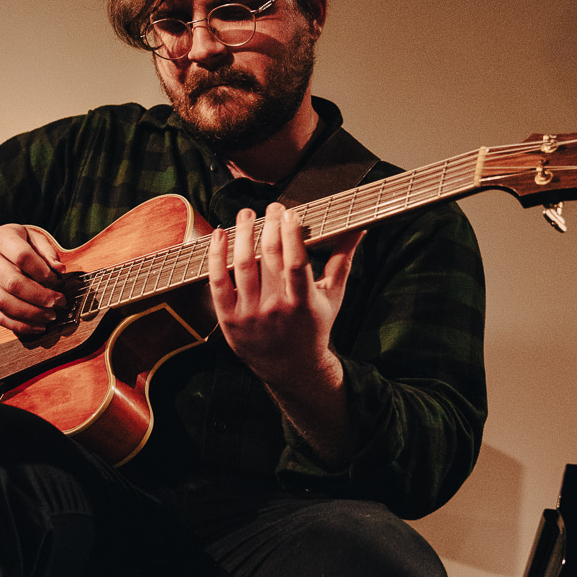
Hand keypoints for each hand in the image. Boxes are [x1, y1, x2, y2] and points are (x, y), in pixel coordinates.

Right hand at [0, 223, 66, 330]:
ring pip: (3, 302)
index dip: (43, 271)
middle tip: (58, 302)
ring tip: (49, 316)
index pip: (22, 257)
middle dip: (40, 297)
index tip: (57, 280)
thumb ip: (46, 250)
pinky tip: (36, 326)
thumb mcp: (28, 235)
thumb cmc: (7, 243)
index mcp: (1, 239)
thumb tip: (59, 269)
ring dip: (30, 313)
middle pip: (12, 282)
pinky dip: (18, 325)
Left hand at [207, 202, 362, 396]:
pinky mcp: (229, 320)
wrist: (290, 369)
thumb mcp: (332, 297)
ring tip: (247, 214)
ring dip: (243, 234)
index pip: (297, 263)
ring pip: (243, 265)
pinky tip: (220, 235)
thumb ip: (343, 260)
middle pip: (270, 258)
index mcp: (303, 303)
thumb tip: (360, 228)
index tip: (290, 213)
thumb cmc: (313, 327)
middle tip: (272, 208)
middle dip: (270, 226)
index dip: (292, 235)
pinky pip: (218, 282)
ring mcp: (250, 315)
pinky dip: (216, 256)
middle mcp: (276, 309)